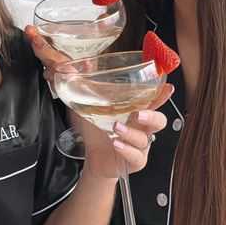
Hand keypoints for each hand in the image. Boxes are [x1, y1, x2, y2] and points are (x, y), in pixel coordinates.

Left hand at [25, 26, 170, 179]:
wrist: (95, 158)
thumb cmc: (95, 126)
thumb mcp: (84, 102)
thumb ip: (74, 83)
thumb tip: (56, 63)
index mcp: (134, 107)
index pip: (152, 97)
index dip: (162, 93)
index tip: (168, 85)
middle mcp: (142, 125)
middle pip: (158, 118)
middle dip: (152, 114)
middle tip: (137, 112)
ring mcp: (141, 144)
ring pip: (146, 139)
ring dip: (132, 134)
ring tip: (116, 128)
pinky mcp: (134, 161)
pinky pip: (137, 158)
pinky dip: (127, 152)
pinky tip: (116, 145)